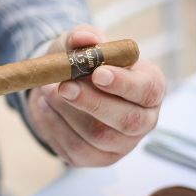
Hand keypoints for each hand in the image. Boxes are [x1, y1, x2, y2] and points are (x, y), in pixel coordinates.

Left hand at [27, 25, 165, 165]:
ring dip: (67, 112)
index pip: (148, 90)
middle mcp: (142, 119)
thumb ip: (82, 37)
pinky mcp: (96, 158)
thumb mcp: (78, 43)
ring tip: (48, 89)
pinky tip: (45, 107)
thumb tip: (86, 38)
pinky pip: (75, 148)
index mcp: (149, 86)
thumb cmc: (80, 64)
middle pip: (128, 121)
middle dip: (94, 103)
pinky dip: (55, 125)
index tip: (98, 73)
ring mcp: (121, 144)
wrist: (58, 87)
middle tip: (65, 86)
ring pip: (98, 136)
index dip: (124, 84)